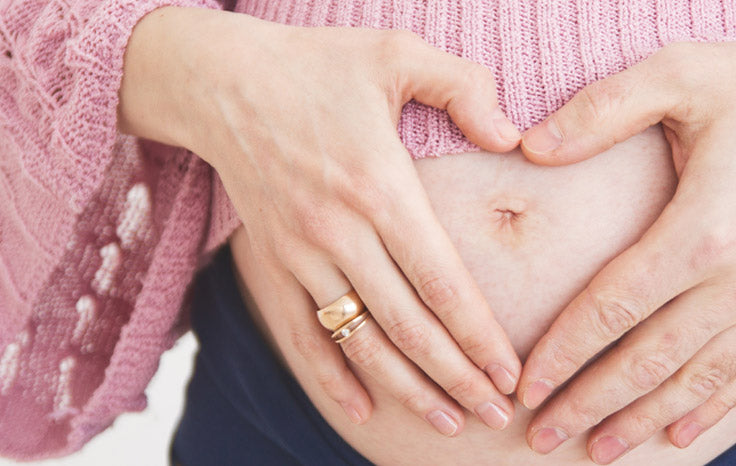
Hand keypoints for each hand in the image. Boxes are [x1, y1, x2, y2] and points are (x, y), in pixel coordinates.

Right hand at [118, 8, 522, 434]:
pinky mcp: (272, 262)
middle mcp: (338, 231)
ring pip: (360, 340)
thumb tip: (514, 136)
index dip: (479, 336)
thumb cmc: (317, 65)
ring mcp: (300, 253)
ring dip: (407, 389)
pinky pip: (301, 333)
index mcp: (378, 186)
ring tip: (449, 423)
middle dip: (456, 378)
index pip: (440, 282)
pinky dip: (331, 375)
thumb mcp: (396, 53)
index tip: (511, 373)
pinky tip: (361, 409)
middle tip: (497, 414)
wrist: (220, 81)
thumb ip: (464, 87)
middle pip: (408, 326)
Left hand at [514, 26, 735, 462]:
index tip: (526, 386)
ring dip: (642, 420)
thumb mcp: (683, 75)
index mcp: (701, 232)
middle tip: (543, 436)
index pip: (613, 309)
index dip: (564, 353)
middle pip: (648, 362)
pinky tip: (680, 434)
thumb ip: (603, 110)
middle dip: (590, 404)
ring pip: (697, 381)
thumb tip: (531, 146)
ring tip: (599, 450)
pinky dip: (712, 408)